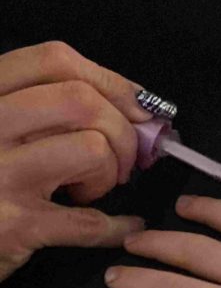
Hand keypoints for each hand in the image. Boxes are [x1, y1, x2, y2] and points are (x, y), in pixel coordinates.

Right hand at [0, 42, 148, 280]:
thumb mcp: (2, 128)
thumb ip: (51, 108)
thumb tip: (137, 110)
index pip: (55, 61)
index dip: (112, 82)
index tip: (139, 108)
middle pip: (81, 100)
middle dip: (123, 130)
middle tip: (125, 159)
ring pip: (92, 148)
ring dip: (111, 173)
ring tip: (92, 189)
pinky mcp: (14, 225)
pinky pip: (91, 220)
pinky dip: (120, 225)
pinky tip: (126, 226)